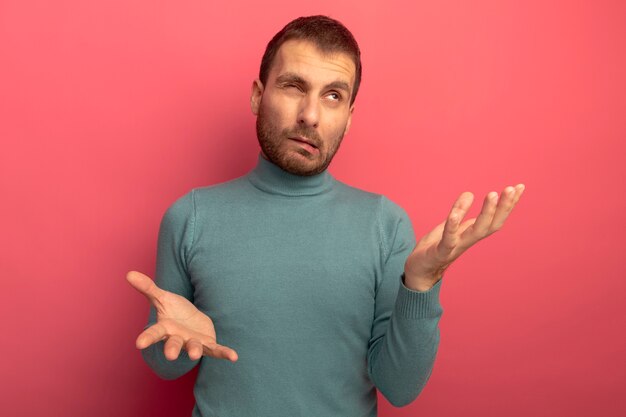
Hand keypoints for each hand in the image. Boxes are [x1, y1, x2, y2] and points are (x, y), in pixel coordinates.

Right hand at [126, 271, 237, 361]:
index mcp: (165, 328)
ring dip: (196, 350)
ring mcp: (193, 343)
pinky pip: (216, 350)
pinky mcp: (208, 345)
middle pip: (174, 344)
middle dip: (172, 349)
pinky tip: (233, 357)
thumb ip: (147, 288)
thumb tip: (129, 273)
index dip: (147, 338)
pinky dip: (224, 353)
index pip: (154, 333)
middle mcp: (178, 338)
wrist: (192, 322)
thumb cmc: (174, 312)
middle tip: (170, 356)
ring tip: (196, 354)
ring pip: (194, 348)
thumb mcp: (162, 298)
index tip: (139, 344)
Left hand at [404, 184, 524, 290]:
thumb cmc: (435, 249)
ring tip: (492, 194)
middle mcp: (468, 241)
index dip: (507, 204)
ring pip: (477, 232)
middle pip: (492, 225)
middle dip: (504, 207)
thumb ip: (459, 212)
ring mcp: (455, 248)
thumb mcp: (449, 226)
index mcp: (471, 234)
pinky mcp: (439, 253)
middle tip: (511, 188)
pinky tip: (455, 214)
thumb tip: (469, 193)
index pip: (494, 218)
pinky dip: (452, 227)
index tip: (520, 186)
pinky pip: (448, 240)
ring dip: (487, 213)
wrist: (419, 272)